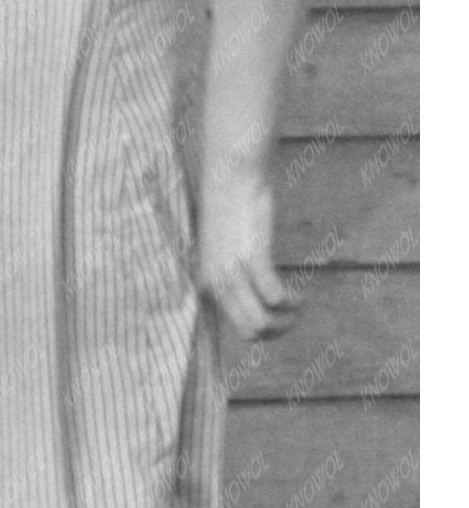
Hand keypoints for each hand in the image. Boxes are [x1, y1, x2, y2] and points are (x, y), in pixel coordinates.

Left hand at [197, 165, 298, 344]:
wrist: (231, 176)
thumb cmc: (231, 206)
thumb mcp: (225, 246)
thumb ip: (232, 268)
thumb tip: (249, 286)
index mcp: (208, 282)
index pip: (234, 326)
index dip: (263, 329)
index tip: (281, 317)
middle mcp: (216, 283)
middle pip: (249, 331)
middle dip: (277, 331)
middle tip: (295, 316)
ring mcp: (232, 272)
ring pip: (260, 322)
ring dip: (287, 322)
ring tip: (299, 308)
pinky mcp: (252, 258)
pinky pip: (274, 297)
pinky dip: (292, 302)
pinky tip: (300, 296)